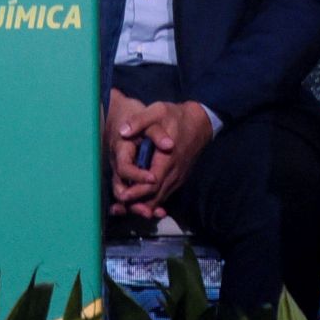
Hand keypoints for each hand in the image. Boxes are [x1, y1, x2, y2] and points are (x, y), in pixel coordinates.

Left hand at [109, 97, 216, 217]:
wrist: (200, 122)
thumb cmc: (176, 116)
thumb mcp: (157, 111)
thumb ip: (140, 121)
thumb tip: (122, 131)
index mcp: (167, 159)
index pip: (152, 183)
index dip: (137, 192)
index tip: (121, 195)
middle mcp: (174, 173)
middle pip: (155, 196)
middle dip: (137, 203)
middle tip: (119, 207)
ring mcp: (178, 177)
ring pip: (161, 198)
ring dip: (144, 205)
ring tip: (126, 208)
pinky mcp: (179, 178)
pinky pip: (166, 194)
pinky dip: (153, 201)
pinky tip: (141, 204)